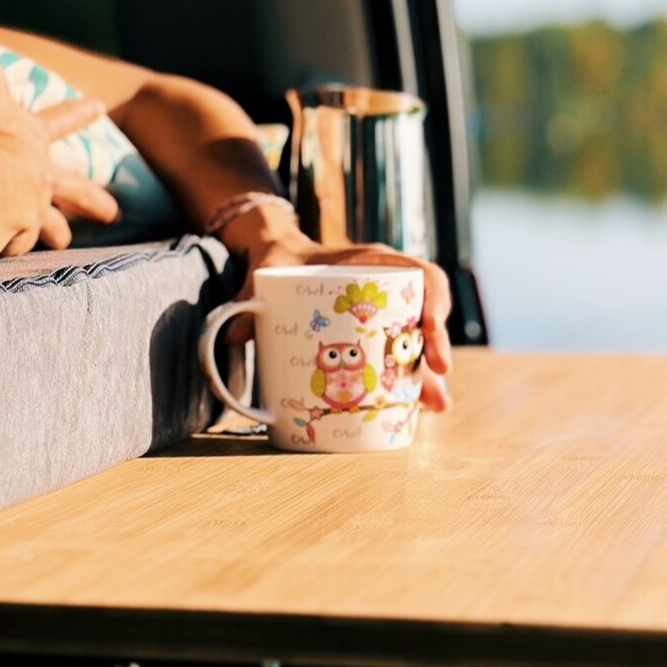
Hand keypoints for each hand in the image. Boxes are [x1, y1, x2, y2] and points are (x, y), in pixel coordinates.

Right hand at [0, 35, 119, 251]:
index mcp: (32, 138)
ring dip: (57, 232)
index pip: (57, 117)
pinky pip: (16, 241)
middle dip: (91, 197)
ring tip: (65, 242)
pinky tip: (7, 253)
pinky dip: (11, 245)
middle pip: (73, 186)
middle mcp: (40, 174)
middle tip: (114, 211)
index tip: (100, 106)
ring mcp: (34, 205)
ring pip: (51, 222)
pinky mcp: (19, 229)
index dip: (76, 111)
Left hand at [234, 226, 454, 412]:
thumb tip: (230, 336)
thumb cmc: (281, 259)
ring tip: (435, 407)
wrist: (278, 257)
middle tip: (436, 384)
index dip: (434, 303)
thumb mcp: (269, 269)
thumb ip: (249, 295)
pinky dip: (409, 382)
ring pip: (419, 344)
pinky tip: (415, 410)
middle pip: (428, 317)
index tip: (429, 332)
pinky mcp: (374, 337)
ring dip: (429, 376)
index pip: (423, 276)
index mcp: (375, 262)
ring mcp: (386, 314)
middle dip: (436, 351)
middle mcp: (390, 289)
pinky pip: (401, 358)